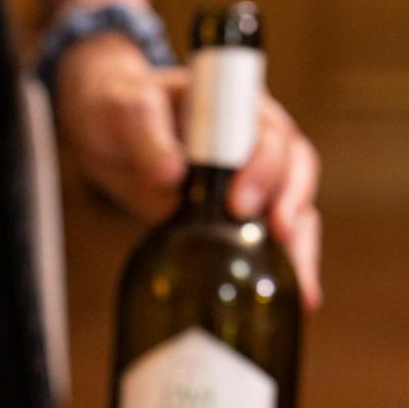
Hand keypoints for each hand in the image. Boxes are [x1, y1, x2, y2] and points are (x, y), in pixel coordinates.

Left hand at [56, 34, 322, 308]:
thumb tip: (171, 174)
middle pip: (295, 175)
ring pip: (296, 212)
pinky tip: (300, 300)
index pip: (270, 135)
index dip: (265, 168)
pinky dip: (287, 270)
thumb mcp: (128, 110)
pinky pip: (272, 243)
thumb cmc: (123, 107)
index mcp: (238, 111)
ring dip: (301, 250)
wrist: (107, 134)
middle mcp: (256, 146)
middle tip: (275, 238)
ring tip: (301, 290)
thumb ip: (148, 134)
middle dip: (291, 210)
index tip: (240, 202)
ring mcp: (252, 184)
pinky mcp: (238, 220)